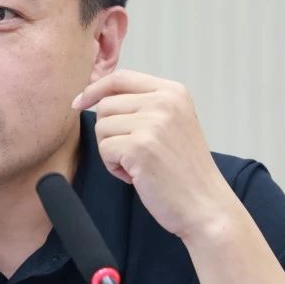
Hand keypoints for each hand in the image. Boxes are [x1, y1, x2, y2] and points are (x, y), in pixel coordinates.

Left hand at [72, 70, 239, 240]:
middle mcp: (165, 101)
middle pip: (105, 105)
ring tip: (138, 165)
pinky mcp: (140, 147)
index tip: (79, 103)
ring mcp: (153, 123)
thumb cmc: (184, 171)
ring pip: (102, 128)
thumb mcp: (172, 124)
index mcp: (173, 92)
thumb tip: (96, 96)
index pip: (120, 78)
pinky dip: (114, 167)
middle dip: (109, 133)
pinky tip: (137, 176)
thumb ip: (143, 105)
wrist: (205, 205)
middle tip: (133, 154)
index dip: (94, 90)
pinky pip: (105, 150)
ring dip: (112, 151)